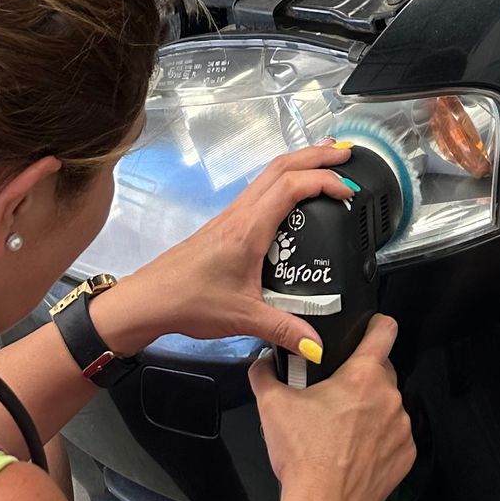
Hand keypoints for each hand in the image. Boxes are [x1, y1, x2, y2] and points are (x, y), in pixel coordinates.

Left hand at [97, 144, 353, 362]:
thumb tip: (318, 348)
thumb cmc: (192, 301)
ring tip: (326, 160)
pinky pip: (260, 188)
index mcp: (248, 227)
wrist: (150, 299)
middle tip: (346, 151)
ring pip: (269, 173)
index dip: (323, 180)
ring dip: (299, 162)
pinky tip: (293, 193)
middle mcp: (241, 212)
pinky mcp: (225, 223)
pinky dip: (284, 179)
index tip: (349, 189)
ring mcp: (231, 214)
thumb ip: (283, 330)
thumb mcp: (243, 317)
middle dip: (316, 154)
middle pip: (281, 166)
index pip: (291, 186)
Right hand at [249, 316, 414, 500]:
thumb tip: (260, 360)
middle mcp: (390, 397)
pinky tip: (358, 454)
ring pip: (389, 406)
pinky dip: (381, 441)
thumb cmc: (302, 454)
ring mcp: (402, 429)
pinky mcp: (406, 457)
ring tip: (345, 431)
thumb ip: (264, 374)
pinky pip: (396, 438)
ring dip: (373, 411)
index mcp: (363, 375)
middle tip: (338, 395)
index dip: (376, 324)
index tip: (367, 329)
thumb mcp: (272, 406)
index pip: (384, 330)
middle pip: (383, 371)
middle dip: (363, 378)